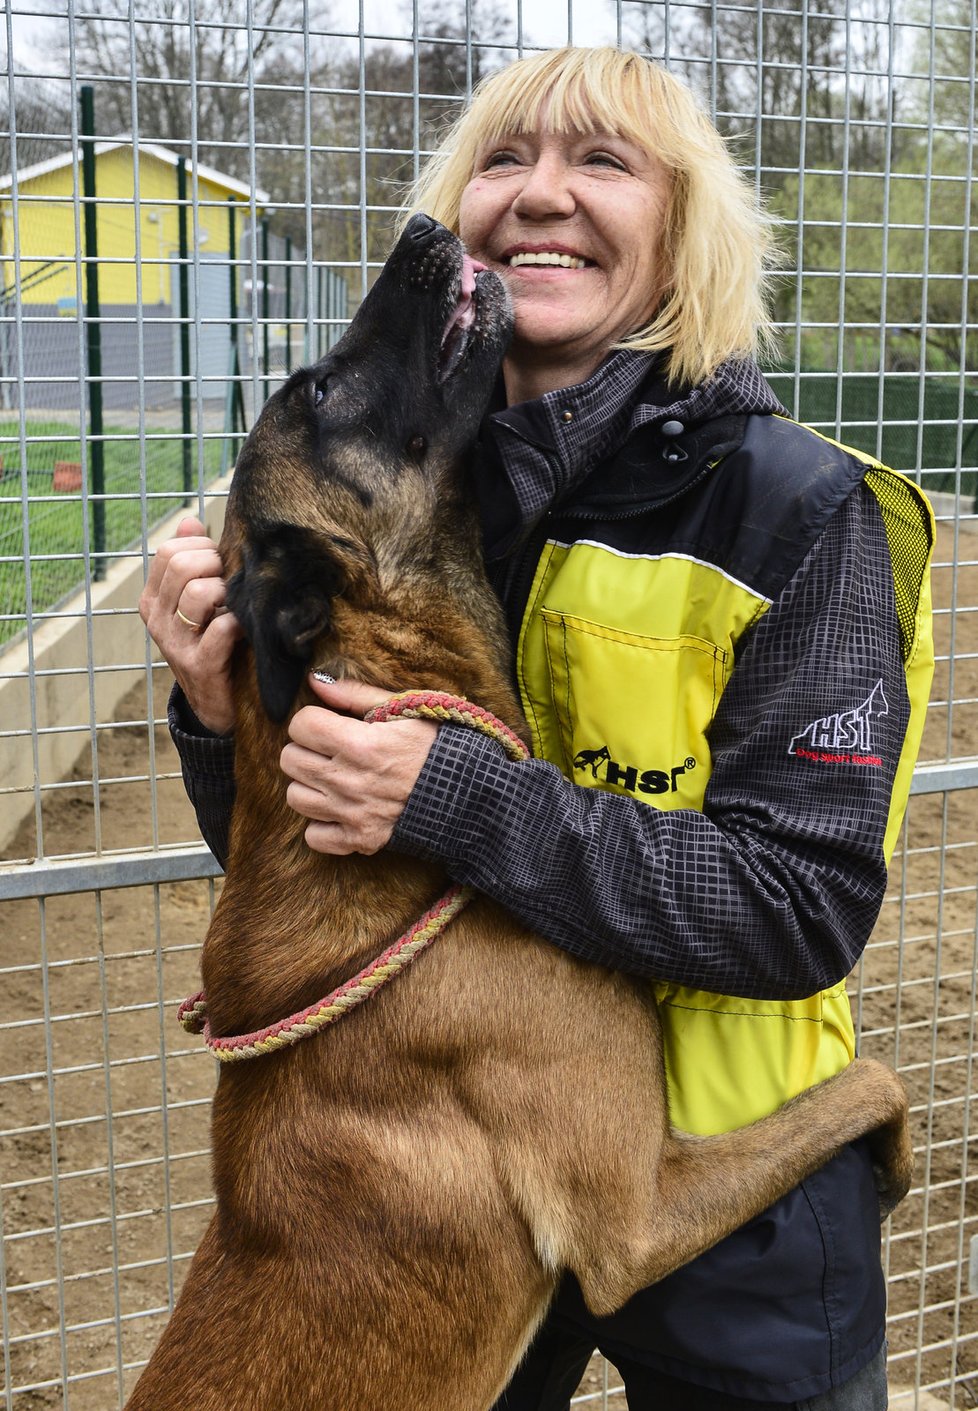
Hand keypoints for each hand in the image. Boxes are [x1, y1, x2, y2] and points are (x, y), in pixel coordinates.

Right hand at [139, 516, 243, 734]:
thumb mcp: (201, 602)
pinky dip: (239, 622)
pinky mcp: (199, 666)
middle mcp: (157, 619)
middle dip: (217, 566)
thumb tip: (190, 522)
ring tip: (240, 606)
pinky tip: (247, 628)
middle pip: (182, 565)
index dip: (204, 549)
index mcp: (153, 599)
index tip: (222, 566)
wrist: (219, 705)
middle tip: (234, 584)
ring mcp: (174, 644)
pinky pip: (221, 629)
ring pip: (199, 592)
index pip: (170, 551)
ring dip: (229, 593)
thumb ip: (195, 561)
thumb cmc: (217, 644)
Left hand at [280, 676, 437, 854]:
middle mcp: (349, 780)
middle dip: (306, 749)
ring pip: (296, 797)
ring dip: (310, 785)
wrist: (474, 794)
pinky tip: (341, 809)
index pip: (300, 725)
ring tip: (335, 777)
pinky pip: (314, 836)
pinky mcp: (360, 840)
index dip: (312, 721)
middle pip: (290, 760)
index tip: (330, 724)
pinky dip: (322, 824)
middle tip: (330, 749)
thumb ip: (356, 694)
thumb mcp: (406, 709)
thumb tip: (315, 681)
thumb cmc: (442, 746)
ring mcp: (352, 814)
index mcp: (360, 743)